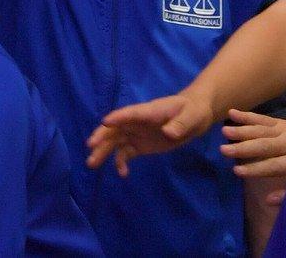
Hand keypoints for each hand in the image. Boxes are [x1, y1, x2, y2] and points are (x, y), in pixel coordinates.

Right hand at [86, 91, 216, 176]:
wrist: (194, 117)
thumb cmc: (192, 111)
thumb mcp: (189, 117)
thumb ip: (179, 124)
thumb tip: (169, 133)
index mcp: (148, 112)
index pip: (130, 113)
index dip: (118, 117)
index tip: (105, 122)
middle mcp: (137, 122)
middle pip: (116, 128)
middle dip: (102, 136)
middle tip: (90, 146)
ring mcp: (137, 133)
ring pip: (115, 141)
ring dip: (103, 151)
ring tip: (92, 164)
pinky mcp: (140, 145)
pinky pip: (125, 153)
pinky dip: (120, 162)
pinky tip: (122, 174)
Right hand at [219, 110, 285, 179]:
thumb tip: (268, 200)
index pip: (273, 165)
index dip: (255, 169)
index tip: (236, 171)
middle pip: (265, 145)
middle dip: (243, 148)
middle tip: (223, 150)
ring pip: (262, 130)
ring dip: (242, 130)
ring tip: (225, 131)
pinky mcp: (283, 121)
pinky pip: (263, 118)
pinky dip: (247, 116)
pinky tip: (232, 114)